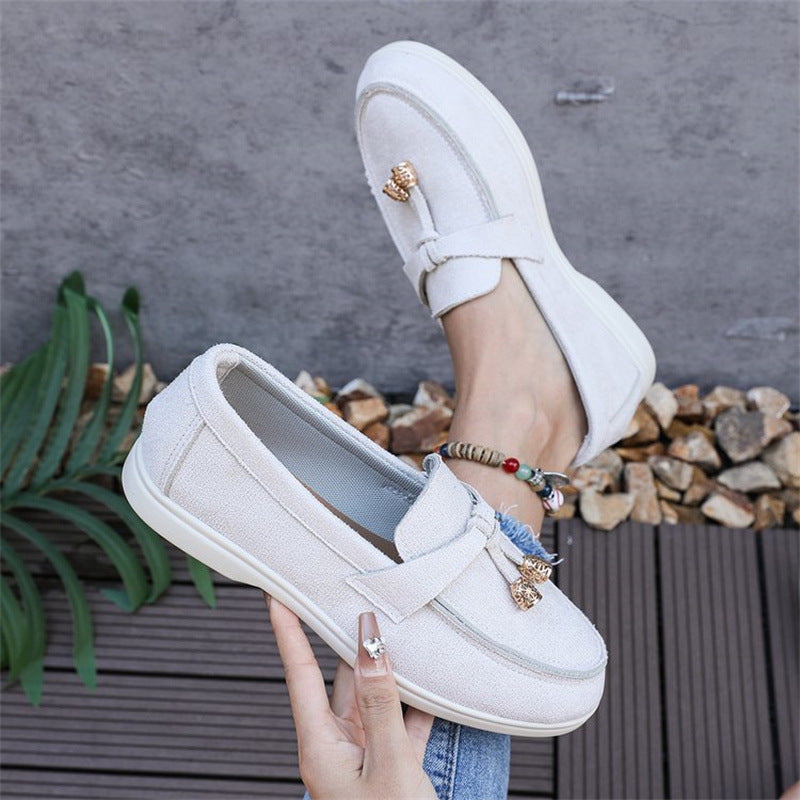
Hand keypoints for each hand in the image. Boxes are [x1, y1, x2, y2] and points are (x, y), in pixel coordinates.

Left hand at [266, 595, 436, 799]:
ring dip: (391, 668)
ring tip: (403, 629)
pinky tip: (430, 678)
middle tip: (357, 597)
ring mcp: (363, 755)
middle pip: (342, 679)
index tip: (278, 593)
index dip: (288, 630)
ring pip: (375, 696)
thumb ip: (380, 703)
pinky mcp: (391, 765)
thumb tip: (370, 646)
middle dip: (352, 640)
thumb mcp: (389, 763)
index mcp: (320, 746)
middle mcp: (337, 746)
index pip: (300, 674)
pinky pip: (402, 720)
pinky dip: (416, 700)